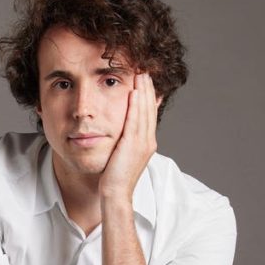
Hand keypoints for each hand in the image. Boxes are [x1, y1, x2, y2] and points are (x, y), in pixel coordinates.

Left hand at [99, 72, 158, 199]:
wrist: (116, 194)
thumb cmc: (114, 177)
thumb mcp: (122, 155)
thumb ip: (125, 141)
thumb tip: (121, 131)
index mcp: (147, 143)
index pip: (149, 114)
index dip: (148, 96)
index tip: (144, 81)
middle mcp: (148, 141)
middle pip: (150, 109)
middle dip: (148, 89)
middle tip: (145, 71)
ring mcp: (143, 143)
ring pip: (145, 111)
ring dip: (143, 91)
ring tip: (141, 74)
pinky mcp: (133, 145)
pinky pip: (135, 120)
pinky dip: (136, 105)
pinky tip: (134, 92)